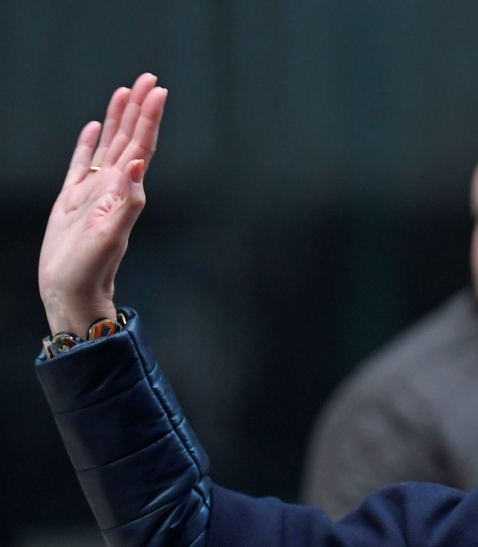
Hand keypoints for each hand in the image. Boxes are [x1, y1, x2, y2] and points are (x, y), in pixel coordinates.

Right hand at [38, 73, 166, 335]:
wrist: (72, 292)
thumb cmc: (90, 269)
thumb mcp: (110, 235)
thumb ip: (126, 201)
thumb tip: (135, 166)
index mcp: (124, 191)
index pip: (140, 146)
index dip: (150, 118)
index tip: (159, 90)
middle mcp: (113, 187)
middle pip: (129, 138)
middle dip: (139, 108)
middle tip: (148, 77)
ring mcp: (93, 192)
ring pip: (107, 145)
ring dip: (117, 119)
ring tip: (124, 91)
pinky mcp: (73, 200)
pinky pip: (82, 163)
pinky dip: (88, 143)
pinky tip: (91, 128)